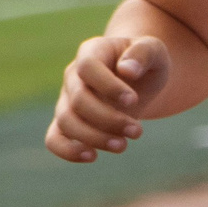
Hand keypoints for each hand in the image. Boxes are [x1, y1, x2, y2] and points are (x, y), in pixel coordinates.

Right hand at [47, 34, 170, 161]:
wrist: (138, 79)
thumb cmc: (144, 63)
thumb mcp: (154, 50)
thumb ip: (143, 54)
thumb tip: (127, 71)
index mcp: (92, 52)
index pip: (88, 67)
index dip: (108, 86)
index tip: (134, 100)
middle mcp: (73, 75)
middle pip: (78, 100)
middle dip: (109, 120)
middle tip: (138, 131)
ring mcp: (67, 99)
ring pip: (66, 121)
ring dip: (95, 138)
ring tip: (123, 145)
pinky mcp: (67, 123)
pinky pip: (53, 139)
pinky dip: (67, 151)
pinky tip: (92, 156)